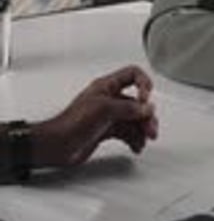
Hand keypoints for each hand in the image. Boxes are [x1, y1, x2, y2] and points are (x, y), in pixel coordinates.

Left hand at [32, 66, 157, 169]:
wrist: (57, 145)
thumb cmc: (71, 123)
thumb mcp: (104, 109)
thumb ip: (129, 107)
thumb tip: (146, 108)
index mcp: (106, 86)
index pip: (132, 74)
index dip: (144, 84)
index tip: (146, 99)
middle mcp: (108, 99)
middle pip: (137, 102)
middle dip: (146, 115)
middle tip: (150, 128)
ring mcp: (107, 116)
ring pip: (134, 119)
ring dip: (142, 130)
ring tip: (143, 140)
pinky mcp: (106, 131)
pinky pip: (127, 132)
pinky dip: (134, 139)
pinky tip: (135, 146)